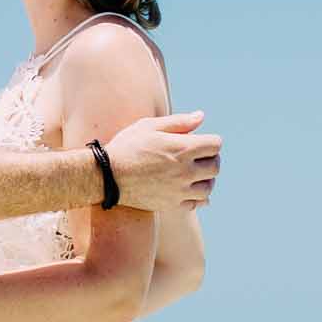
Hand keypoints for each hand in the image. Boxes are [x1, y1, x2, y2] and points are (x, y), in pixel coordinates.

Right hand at [106, 111, 221, 211]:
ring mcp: (179, 190)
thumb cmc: (126, 147)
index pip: (215, 145)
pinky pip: (197, 203)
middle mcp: (185, 171)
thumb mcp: (149, 126)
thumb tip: (201, 116)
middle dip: (209, 158)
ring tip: (194, 173)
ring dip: (205, 179)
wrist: (106, 177)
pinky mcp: (172, 205)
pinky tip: (188, 188)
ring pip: (208, 187)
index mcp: (182, 148)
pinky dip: (198, 196)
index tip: (200, 141)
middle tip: (197, 156)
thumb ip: (179, 122)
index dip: (210, 140)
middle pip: (215, 166)